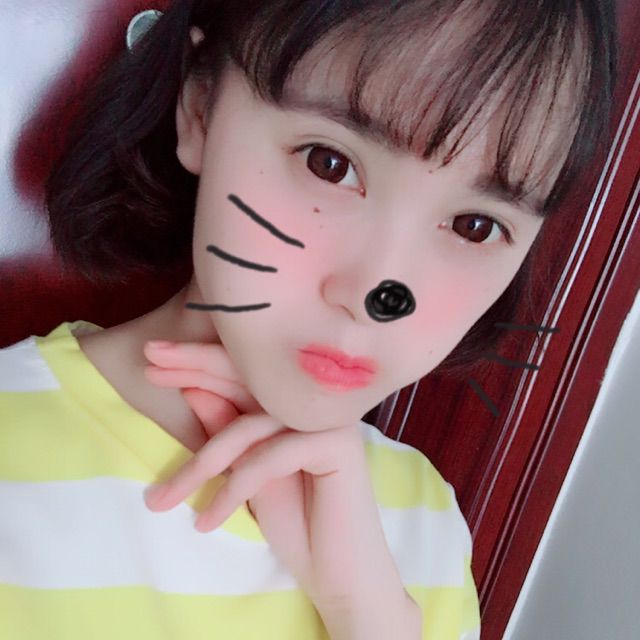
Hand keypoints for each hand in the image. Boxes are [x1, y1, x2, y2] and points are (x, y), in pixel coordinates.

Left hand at [142, 340, 411, 612]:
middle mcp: (316, 402)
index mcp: (297, 402)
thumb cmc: (296, 523)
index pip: (246, 371)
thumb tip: (192, 387)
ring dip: (200, 464)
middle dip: (194, 370)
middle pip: (249, 378)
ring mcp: (331, 420)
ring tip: (161, 500)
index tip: (152, 360)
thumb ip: (226, 430)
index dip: (199, 363)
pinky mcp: (337, 446)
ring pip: (249, 427)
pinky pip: (268, 458)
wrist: (339, 574)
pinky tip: (207, 521)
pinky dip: (232, 490)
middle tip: (148, 365)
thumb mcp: (245, 475)